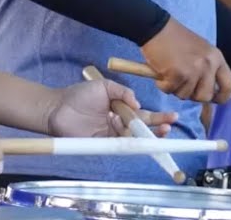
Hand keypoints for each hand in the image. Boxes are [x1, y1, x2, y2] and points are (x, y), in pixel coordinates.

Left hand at [45, 79, 176, 137]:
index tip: (173, 117)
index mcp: (122, 110)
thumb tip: (138, 103)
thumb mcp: (105, 86)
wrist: (57, 107)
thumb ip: (123, 92)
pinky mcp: (102, 144)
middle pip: (143, 129)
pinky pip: (118, 144)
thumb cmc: (80, 95)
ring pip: (132, 137)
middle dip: (157, 129)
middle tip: (167, 127)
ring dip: (139, 131)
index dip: (159, 117)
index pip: (144, 115)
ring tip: (135, 123)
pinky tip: (120, 125)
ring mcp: (111, 135)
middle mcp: (120, 124)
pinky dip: (123, 136)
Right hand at [141, 18, 230, 102]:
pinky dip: (163, 84)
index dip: (222, 97)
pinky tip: (161, 71)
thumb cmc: (176, 39)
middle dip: (192, 95)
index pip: (229, 85)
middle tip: (182, 84)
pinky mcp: (177, 74)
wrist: (156, 28)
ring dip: (175, 88)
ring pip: (186, 95)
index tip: (213, 99)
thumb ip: (208, 69)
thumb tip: (211, 93)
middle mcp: (208, 64)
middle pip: (206, 96)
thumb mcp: (201, 51)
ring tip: (170, 72)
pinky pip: (170, 90)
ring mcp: (193, 70)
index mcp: (216, 58)